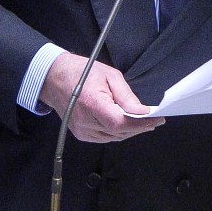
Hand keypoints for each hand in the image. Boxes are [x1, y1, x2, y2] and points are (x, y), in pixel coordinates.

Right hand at [39, 52, 163, 142]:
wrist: (55, 79)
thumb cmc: (82, 73)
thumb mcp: (110, 76)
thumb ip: (126, 96)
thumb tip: (143, 112)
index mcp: (91, 103)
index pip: (119, 122)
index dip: (140, 123)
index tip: (157, 118)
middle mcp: (85, 121)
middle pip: (119, 132)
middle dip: (140, 127)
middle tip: (156, 119)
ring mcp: (82, 131)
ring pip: (114, 137)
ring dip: (131, 130)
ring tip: (144, 121)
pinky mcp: (82, 135)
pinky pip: (106, 137)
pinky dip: (119, 132)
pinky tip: (127, 123)